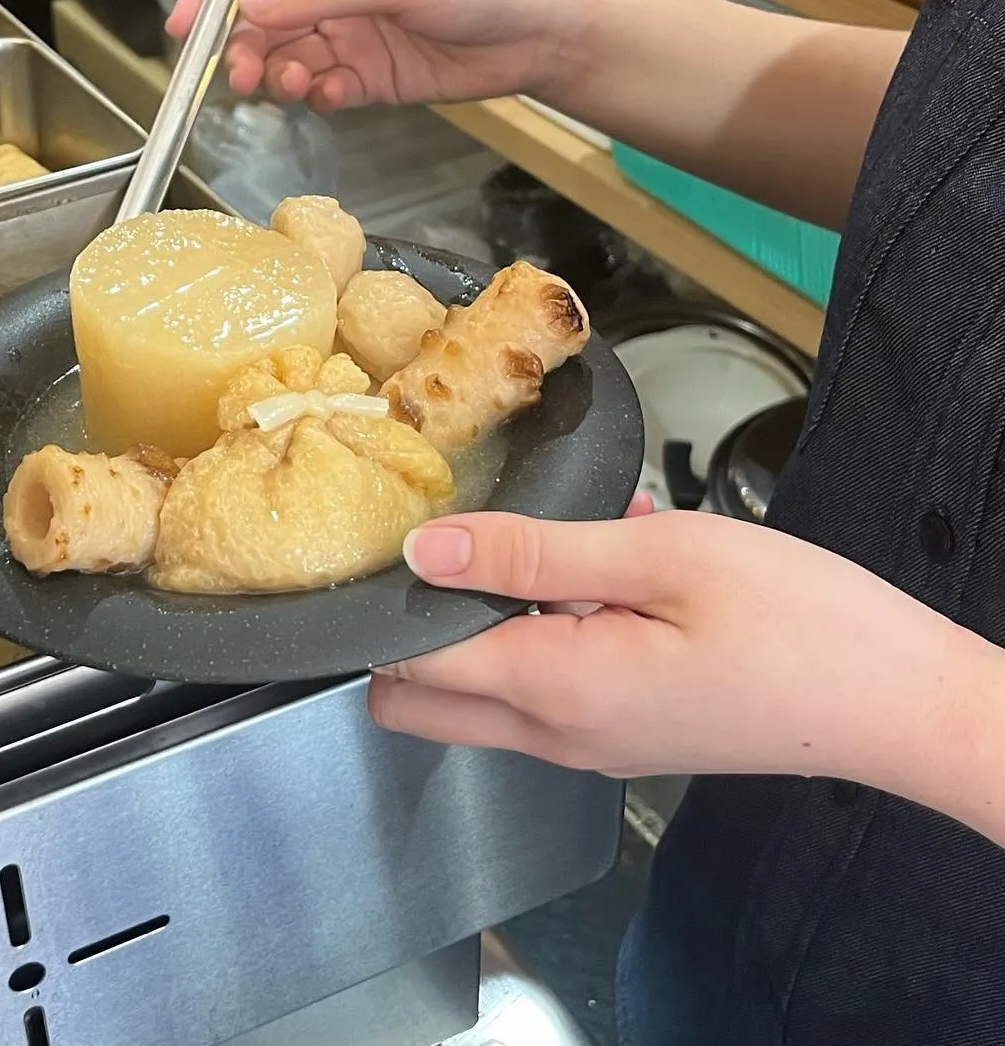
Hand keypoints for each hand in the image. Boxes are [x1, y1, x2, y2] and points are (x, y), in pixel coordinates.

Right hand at [166, 0, 580, 110]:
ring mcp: (355, 38)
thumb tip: (254, 7)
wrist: (538, 33)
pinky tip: (330, 96)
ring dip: (278, 76)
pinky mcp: (373, 79)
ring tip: (286, 86)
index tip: (185, 28)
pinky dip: (318, 96)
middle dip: (244, 49)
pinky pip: (326, 90)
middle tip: (238, 77)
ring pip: (291, 60)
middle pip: (268, 22)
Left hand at [368, 506, 991, 789]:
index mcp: (552, 689)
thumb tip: (424, 551)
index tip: (391, 544)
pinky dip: (548, 633)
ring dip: (493, 619)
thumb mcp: (656, 558)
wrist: (899, 703)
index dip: (385, 606)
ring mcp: (590, 744)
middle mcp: (556, 734)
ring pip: (483, 691)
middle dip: (410, 630)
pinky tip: (611, 565)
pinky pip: (547, 687)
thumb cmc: (796, 622)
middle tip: (450, 546)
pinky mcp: (623, 735)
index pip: (406, 667)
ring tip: (560, 540)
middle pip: (422, 700)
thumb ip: (529, 556)